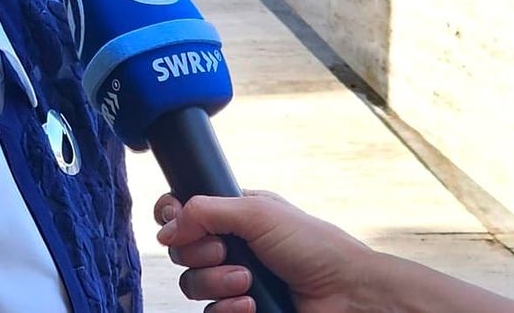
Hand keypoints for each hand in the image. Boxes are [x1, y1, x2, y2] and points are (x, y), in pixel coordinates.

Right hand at [154, 192, 366, 312]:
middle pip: (181, 250)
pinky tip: (252, 304)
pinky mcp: (242, 310)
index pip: (182, 212)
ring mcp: (235, 280)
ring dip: (217, 282)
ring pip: (192, 284)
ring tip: (248, 281)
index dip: (173, 219)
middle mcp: (230, 246)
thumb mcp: (257, 212)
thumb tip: (166, 228)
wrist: (348, 295)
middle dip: (200, 253)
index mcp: (232, 215)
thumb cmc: (315, 247)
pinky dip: (229, 309)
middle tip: (227, 251)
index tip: (179, 223)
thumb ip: (205, 210)